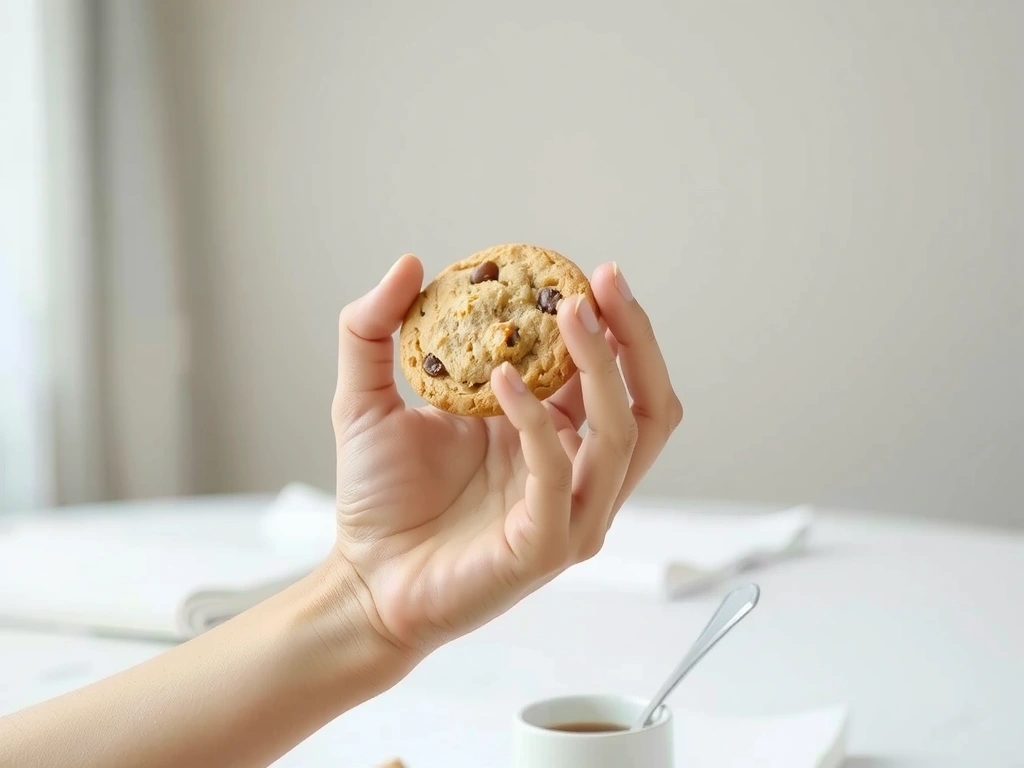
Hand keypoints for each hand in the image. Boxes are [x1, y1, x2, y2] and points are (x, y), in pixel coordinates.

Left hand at [327, 254, 681, 657]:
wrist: (362, 578)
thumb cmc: (379, 499)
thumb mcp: (366, 398)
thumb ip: (374, 331)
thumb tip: (408, 264)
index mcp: (550, 437)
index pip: (612, 378)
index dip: (615, 325)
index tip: (593, 273)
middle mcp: (572, 472)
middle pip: (647, 404)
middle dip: (635, 337)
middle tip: (605, 283)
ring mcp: (569, 512)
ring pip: (626, 435)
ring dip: (604, 367)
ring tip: (567, 312)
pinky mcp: (547, 546)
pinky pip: (560, 474)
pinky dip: (539, 422)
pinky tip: (502, 379)